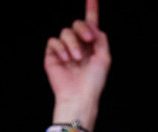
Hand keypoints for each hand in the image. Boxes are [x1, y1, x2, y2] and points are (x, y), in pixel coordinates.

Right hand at [44, 0, 110, 131]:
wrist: (80, 96)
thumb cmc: (93, 82)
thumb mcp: (104, 58)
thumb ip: (100, 38)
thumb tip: (92, 25)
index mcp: (91, 45)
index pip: (90, 23)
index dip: (91, 9)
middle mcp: (77, 45)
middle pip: (76, 23)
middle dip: (82, 28)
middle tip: (88, 39)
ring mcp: (64, 50)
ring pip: (65, 32)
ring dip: (73, 43)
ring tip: (77, 58)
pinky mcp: (52, 55)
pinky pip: (53, 41)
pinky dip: (61, 49)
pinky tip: (66, 60)